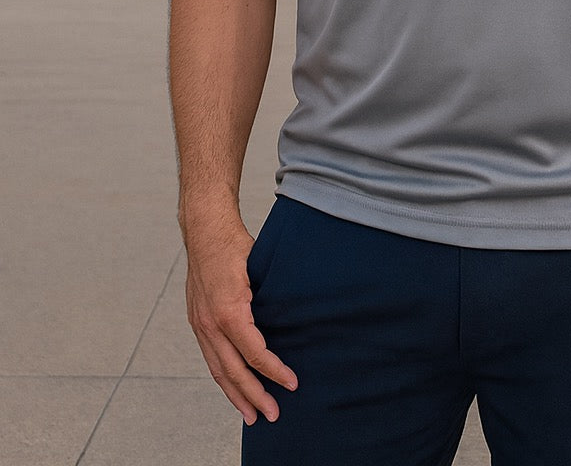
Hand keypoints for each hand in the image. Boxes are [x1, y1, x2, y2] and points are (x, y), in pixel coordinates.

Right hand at [183, 213, 297, 425]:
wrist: (204, 231)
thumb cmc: (236, 246)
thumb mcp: (260, 268)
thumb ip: (273, 295)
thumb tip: (298, 316)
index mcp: (229, 311)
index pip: (254, 353)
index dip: (274, 372)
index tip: (292, 384)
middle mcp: (211, 324)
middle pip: (233, 371)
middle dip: (254, 396)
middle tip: (273, 416)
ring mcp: (201, 325)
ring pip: (218, 369)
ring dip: (235, 395)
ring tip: (251, 416)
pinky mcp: (197, 322)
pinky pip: (210, 358)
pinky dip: (222, 377)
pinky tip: (233, 387)